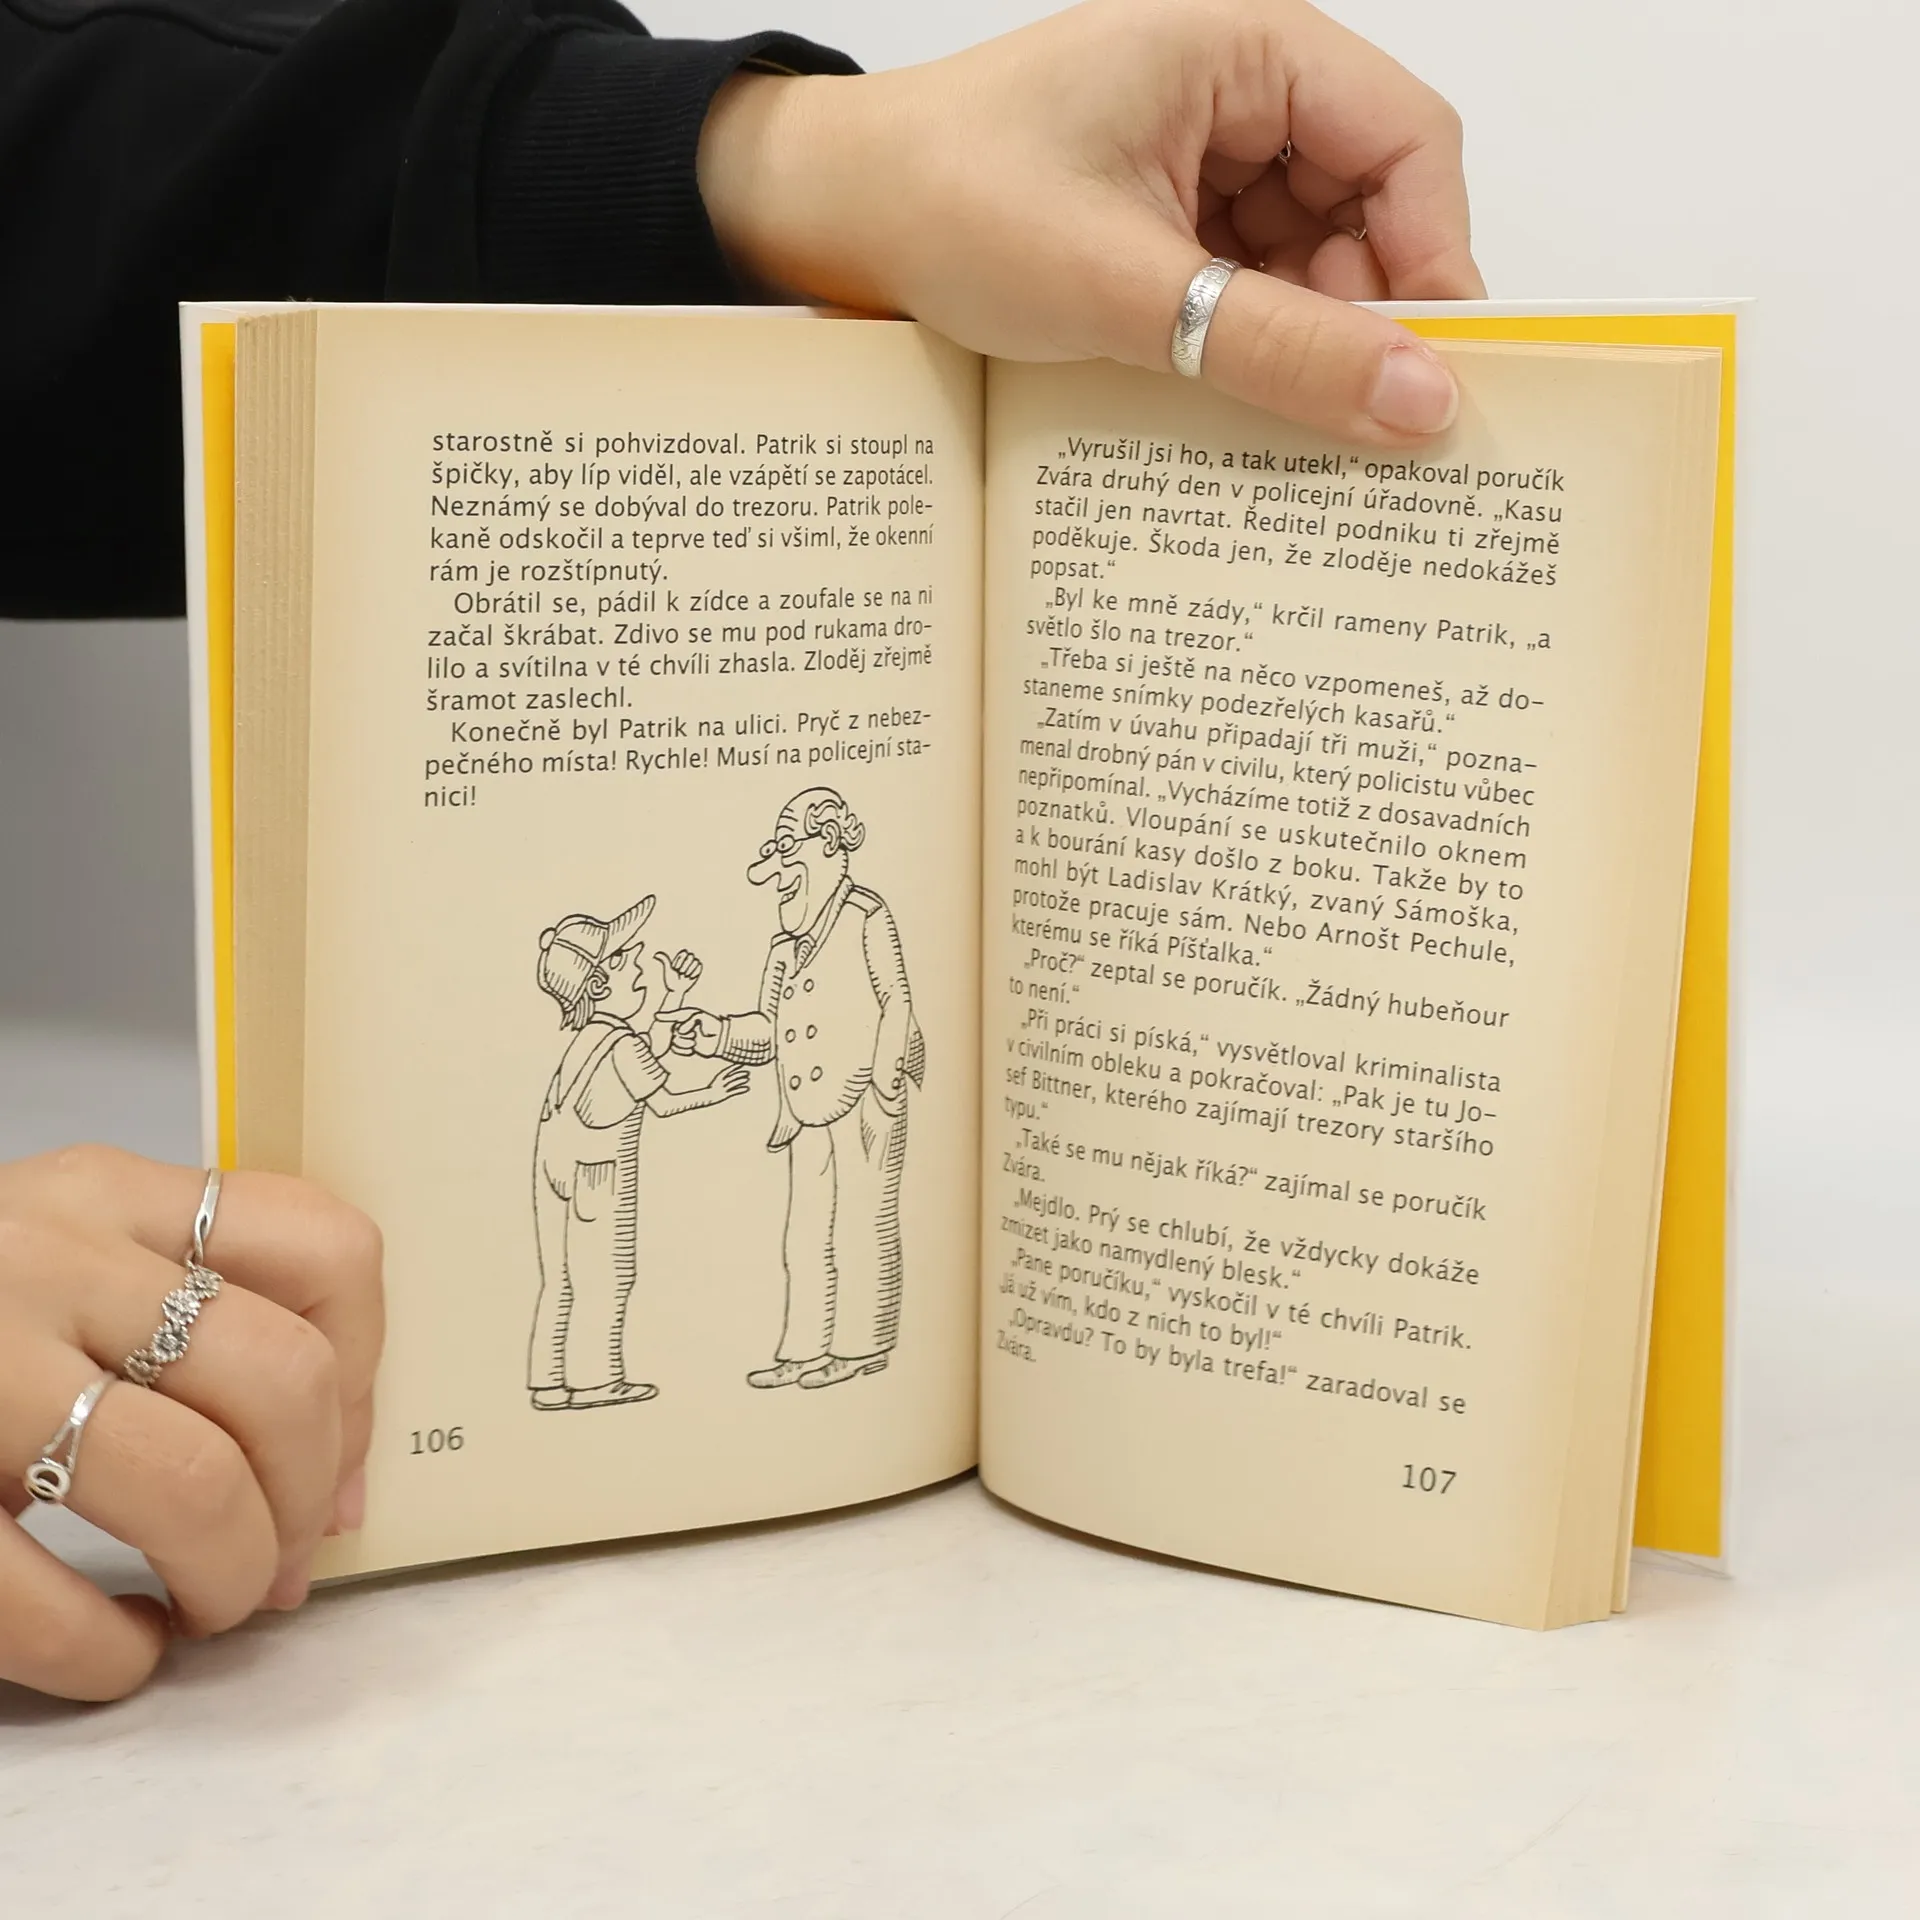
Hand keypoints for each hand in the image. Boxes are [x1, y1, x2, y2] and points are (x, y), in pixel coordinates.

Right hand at [0, 1148, 381, 1700]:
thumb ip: (189, 1316)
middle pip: (279, 1379)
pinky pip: (43, 1600)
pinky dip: (111, 1654)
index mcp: (106, 1196)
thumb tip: (341, 1479)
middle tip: (282, 1560)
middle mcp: (46, 1260)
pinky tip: (119, 1652)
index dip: (367, 1378)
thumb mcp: (63, 1259)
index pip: (327, 1252)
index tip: (347, 1464)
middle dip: (310, 1496)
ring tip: (209, 1607)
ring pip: (192, 1482)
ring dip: (231, 1575)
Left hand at [655, 948, 702, 996]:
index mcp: (679, 958)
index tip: (676, 968)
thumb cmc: (671, 980)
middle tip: (681, 973)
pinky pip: (699, 967)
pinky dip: (695, 973)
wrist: (677, 990)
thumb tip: (656, 955)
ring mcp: (693, 965)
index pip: (684, 952)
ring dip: (690, 971)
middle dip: (686, 966)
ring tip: (685, 976)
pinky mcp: (698, 970)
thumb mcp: (668, 969)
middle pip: (691, 956)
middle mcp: (686, 960)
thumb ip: (665, 960)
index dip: (681, 960)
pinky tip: (690, 977)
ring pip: (696, 961)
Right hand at [659, 1008, 723, 1056]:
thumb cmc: (710, 1023)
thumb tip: (666, 1022)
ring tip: (695, 1042)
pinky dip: (684, 1050)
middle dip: (684, 1034)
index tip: (660, 1018)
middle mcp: (681, 1027)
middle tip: (694, 1034)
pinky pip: (677, 1049)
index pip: (671, 1018)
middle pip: (674, 1032)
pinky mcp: (686, 1047)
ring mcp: (683, 1038)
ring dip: (685, 1043)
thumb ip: (682, 1019)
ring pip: (675, 1042)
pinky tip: (692, 1049)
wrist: (720, 1038)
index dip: (668, 1019)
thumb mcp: (696, 1016)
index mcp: (683, 1017)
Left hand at [700, 0, 1483, 444]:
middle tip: (1351, 425)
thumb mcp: (1126, 287)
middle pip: (1370, 210)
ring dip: (1303, 343)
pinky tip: (1229, 404)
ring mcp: (1201, 162)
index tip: (1436, 372)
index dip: (1436, 257)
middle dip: (1364, 316)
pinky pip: (1249, 288)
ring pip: (1312, 263)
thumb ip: (1277, 347)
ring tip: (1275, 423)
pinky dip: (1250, 347)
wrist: (825, 216)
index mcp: (1245, 51)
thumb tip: (1419, 402)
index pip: (1408, 143)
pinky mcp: (1166, 225)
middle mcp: (1237, 95)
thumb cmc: (947, 201)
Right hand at [709, 1064, 752, 1100]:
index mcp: (719, 1077)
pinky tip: (747, 1088)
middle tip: (748, 1072)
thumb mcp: (718, 1079)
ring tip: (747, 1079)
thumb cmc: (713, 1087)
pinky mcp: (725, 1094)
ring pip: (734, 1083)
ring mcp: (723, 1088)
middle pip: (732, 1076)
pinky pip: (735, 1091)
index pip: (728, 1070)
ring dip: (741, 1081)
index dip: (735, 1066)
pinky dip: (741, 1089)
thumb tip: (733, 1070)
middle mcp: (722, 1082)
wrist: (706, 1097)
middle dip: (740, 1074)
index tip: (742, 1063)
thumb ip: (725, 1075)